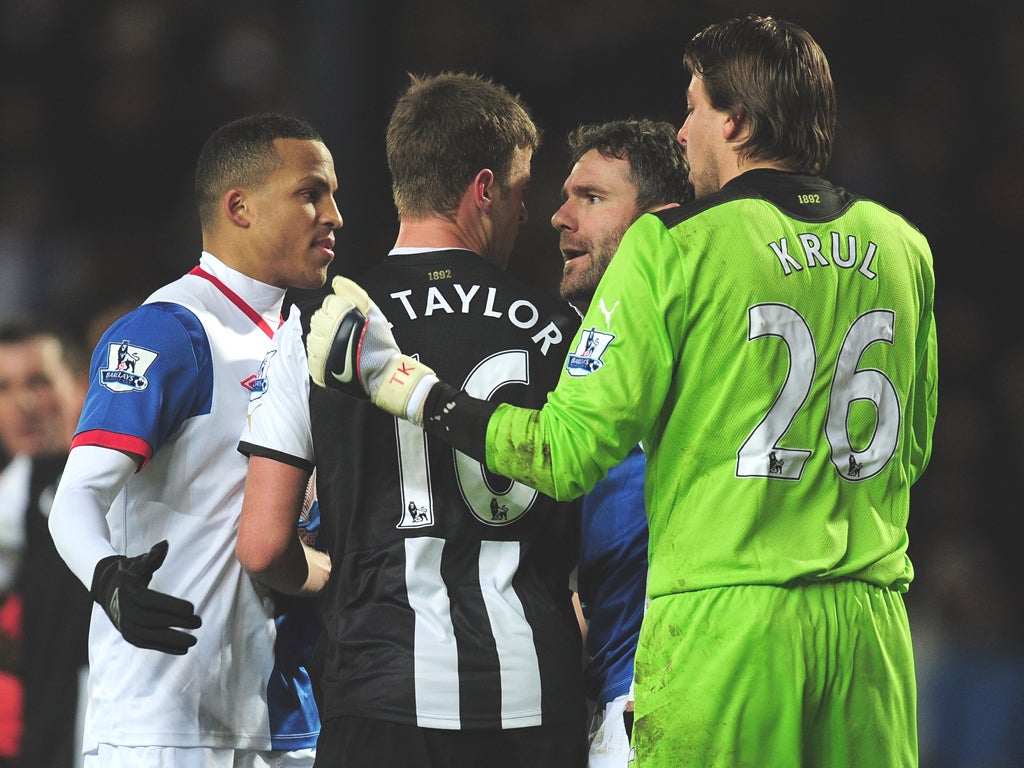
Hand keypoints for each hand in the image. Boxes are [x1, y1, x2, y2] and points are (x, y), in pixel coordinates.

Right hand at [90, 540, 201, 654]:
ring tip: (193, 640)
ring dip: (172, 640)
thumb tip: (164, 545)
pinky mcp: (129, 636)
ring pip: (150, 637)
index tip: (193, 608)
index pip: (152, 602)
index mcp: (129, 592)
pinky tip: (183, 649)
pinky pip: (148, 644)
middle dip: (177, 623)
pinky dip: (165, 648)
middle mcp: (125, 611)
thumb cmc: (131, 574)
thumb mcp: (138, 562)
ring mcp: (126, 626)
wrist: (108, 589)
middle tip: (199, 623)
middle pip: (152, 620)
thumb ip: (153, 556)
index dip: (172, 606)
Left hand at [307, 276, 436, 423]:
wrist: (383, 373)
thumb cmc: (380, 343)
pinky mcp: (316, 367)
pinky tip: (337, 357)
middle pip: (318, 319)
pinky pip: (312, 355)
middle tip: (349, 333)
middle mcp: (324, 331)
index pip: (328, 303)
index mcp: (336, 315)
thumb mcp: (373, 311)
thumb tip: (337, 281)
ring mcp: (318, 351)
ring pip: (314, 337)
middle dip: (331, 323)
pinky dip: (322, 356)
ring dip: (325, 339)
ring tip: (344, 346)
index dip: (341, 310)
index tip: (352, 320)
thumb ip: (353, 292)